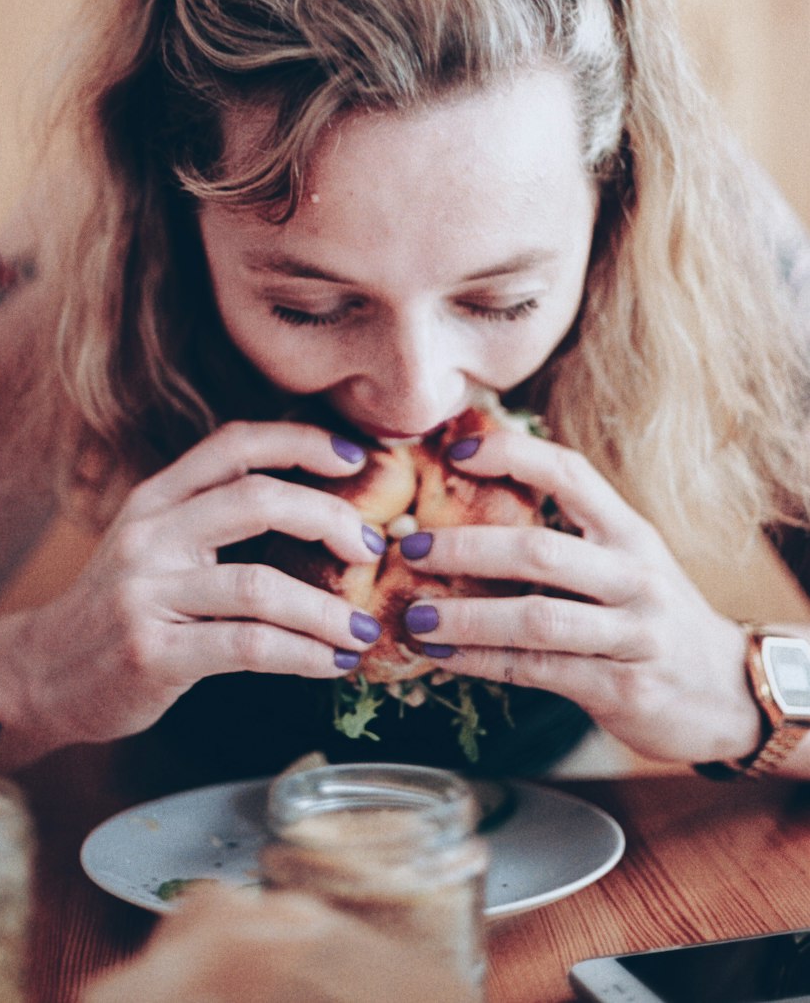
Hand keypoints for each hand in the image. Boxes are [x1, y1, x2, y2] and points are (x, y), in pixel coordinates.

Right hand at [14, 423, 381, 752]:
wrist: (39, 675)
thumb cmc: (119, 609)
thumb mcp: (154, 547)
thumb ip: (215, 521)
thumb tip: (321, 512)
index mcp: (156, 498)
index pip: (235, 442)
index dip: (301, 440)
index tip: (357, 459)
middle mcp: (150, 535)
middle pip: (258, 499)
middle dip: (330, 519)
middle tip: (372, 548)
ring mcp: (146, 593)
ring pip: (260, 585)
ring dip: (325, 609)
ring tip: (363, 630)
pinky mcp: (151, 653)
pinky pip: (247, 648)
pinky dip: (302, 655)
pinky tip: (332, 664)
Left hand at [399, 428, 761, 764]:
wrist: (731, 693)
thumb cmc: (653, 616)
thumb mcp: (626, 562)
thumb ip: (566, 536)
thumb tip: (464, 509)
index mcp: (629, 532)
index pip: (569, 472)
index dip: (510, 454)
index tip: (453, 450)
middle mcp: (634, 576)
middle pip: (540, 550)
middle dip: (466, 546)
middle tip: (410, 547)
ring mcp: (633, 635)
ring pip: (536, 619)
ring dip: (466, 617)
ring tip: (415, 616)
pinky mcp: (623, 689)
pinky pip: (538, 672)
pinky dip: (482, 663)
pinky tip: (442, 658)